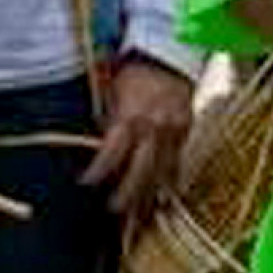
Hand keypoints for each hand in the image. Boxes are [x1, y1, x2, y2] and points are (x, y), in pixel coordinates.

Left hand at [82, 57, 195, 215]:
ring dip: (149, 194)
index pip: (112, 154)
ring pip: (162, 170)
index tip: (85, 184)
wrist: (168, 56)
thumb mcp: (111, 94)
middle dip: (127, 194)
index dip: (98, 172)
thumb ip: (106, 122)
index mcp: (132, 117)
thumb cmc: (132, 74)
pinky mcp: (187, 130)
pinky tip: (164, 197)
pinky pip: (178, 160)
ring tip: (139, 216)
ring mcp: (175, 130)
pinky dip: (170, 180)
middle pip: (141, 170)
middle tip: (114, 211)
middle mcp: (155, 127)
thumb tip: (94, 149)